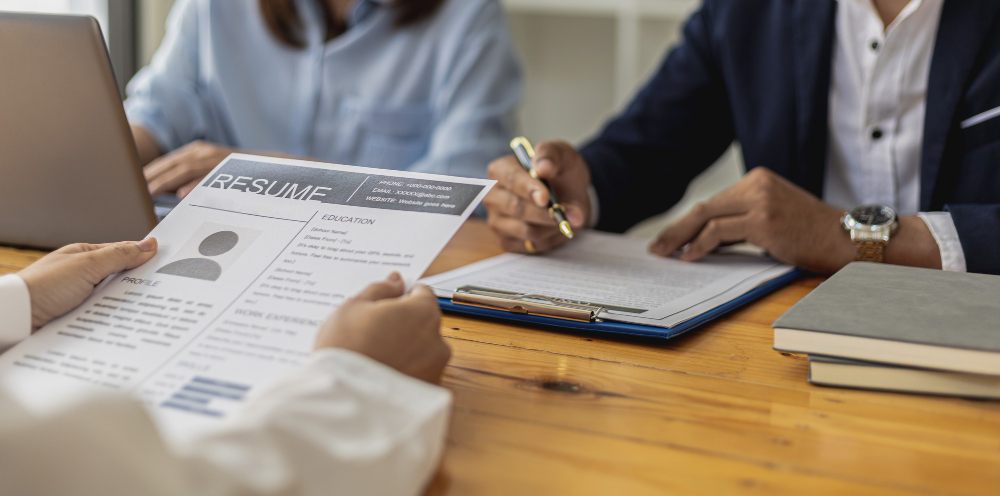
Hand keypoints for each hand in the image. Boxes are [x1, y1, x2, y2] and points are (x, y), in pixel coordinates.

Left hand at [18, 239, 158, 330]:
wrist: (18, 318)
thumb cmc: (43, 286)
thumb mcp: (88, 265)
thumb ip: (120, 255)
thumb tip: (149, 244)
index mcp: (84, 256)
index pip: (122, 252)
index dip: (143, 256)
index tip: (167, 262)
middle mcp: (82, 275)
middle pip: (121, 277)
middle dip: (138, 283)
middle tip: (163, 288)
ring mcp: (80, 296)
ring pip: (114, 298)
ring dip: (126, 303)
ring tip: (147, 308)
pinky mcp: (79, 317)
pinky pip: (104, 315)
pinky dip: (114, 317)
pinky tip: (126, 322)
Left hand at [144, 140, 234, 197]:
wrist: (267, 164)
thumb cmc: (239, 171)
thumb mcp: (213, 167)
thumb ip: (193, 175)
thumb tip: (171, 191)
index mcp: (198, 151)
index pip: (169, 161)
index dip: (151, 171)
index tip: (137, 182)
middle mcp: (204, 152)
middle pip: (173, 164)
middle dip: (153, 176)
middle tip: (138, 190)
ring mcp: (215, 159)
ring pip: (185, 170)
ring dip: (165, 182)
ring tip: (151, 192)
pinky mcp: (228, 169)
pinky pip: (207, 178)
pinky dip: (193, 186)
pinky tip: (181, 194)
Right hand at [315, 273, 449, 383]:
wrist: (344, 400)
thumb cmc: (346, 348)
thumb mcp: (354, 307)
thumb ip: (380, 289)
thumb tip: (396, 281)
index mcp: (423, 312)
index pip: (422, 293)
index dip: (402, 295)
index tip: (385, 303)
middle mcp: (438, 339)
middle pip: (423, 322)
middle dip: (403, 323)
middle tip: (371, 332)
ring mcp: (436, 368)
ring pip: (422, 349)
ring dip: (405, 349)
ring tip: (374, 357)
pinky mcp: (428, 392)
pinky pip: (418, 373)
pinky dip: (405, 371)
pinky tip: (380, 375)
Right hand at [483, 141, 591, 253]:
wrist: (569, 194)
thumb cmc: (560, 172)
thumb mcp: (561, 154)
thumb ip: (551, 155)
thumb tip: (543, 167)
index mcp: (500, 170)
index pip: (511, 180)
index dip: (529, 189)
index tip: (545, 197)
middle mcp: (493, 196)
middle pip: (516, 208)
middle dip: (545, 212)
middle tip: (568, 214)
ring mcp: (497, 220)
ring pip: (526, 230)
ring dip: (552, 226)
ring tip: (566, 216)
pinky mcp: (507, 240)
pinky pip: (531, 244)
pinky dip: (550, 238)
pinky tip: (555, 226)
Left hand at [649, 167, 854, 273]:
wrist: (847, 238)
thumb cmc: (811, 235)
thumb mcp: (773, 219)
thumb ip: (741, 223)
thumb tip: (703, 241)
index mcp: (757, 180)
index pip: (713, 203)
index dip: (687, 222)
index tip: (669, 238)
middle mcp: (756, 184)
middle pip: (704, 207)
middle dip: (676, 229)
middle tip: (656, 247)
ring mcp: (759, 200)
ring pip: (706, 217)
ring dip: (680, 238)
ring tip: (666, 253)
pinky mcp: (762, 219)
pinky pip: (718, 232)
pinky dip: (700, 245)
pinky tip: (690, 257)